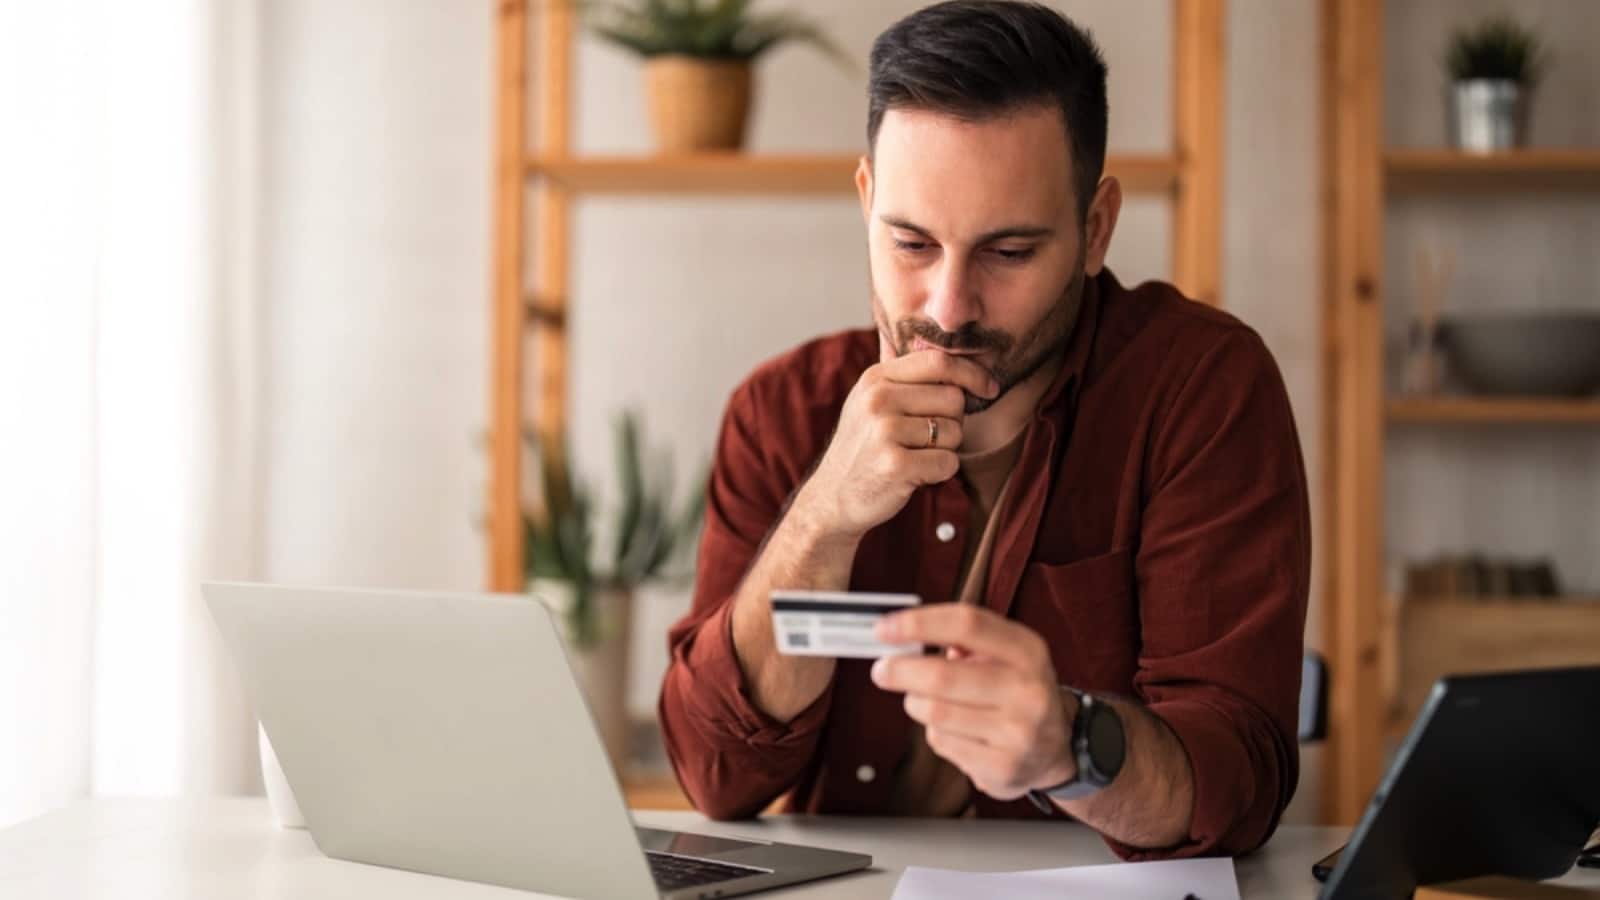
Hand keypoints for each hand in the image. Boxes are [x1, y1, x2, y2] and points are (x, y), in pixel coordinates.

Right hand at [795, 350, 998, 539]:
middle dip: (953, 421)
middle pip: (953, 398)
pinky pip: (948, 462)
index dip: (972, 373)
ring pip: (954, 432)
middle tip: (927, 438)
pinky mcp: (895, 465)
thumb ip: (905, 376)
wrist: (832, 497)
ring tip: (914, 456)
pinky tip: (915, 474)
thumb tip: (955, 354)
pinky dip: (940, 472)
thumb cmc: (863, 447)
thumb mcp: (871, 401)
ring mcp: (884, 432)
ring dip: (944, 449)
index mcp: (875, 378)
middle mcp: (878, 400)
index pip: (938, 361)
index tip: (989, 387)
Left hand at [869, 604, 1075, 800]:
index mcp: (1027, 651)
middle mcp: (1028, 690)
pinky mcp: (1002, 767)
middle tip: (882, 670)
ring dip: (917, 704)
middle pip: (942, 676)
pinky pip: (942, 743)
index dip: (919, 623)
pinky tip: (954, 730)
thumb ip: (962, 637)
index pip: (967, 624)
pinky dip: (934, 733)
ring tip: (924, 701)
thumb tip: (901, 632)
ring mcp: (1018, 732)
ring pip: (935, 713)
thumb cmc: (1017, 690)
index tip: (884, 628)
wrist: (1058, 748)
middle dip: (900, 671)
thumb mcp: (1006, 654)